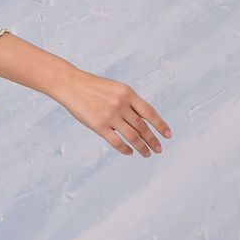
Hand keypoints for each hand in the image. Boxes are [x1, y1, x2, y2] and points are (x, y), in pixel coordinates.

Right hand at [57, 69, 171, 156]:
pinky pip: (116, 141)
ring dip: (142, 147)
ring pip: (132, 136)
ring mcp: (110, 116)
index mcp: (128, 93)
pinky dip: (124, 149)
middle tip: (159, 149)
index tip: (168, 135)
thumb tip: (142, 120)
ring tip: (147, 154)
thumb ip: (128, 102)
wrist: (71, 85)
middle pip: (142, 126)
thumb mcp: (115, 88)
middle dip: (152, 140)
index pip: (149, 112)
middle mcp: (121, 104)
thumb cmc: (93, 87)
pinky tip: (130, 152)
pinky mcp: (98, 126)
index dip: (160, 125)